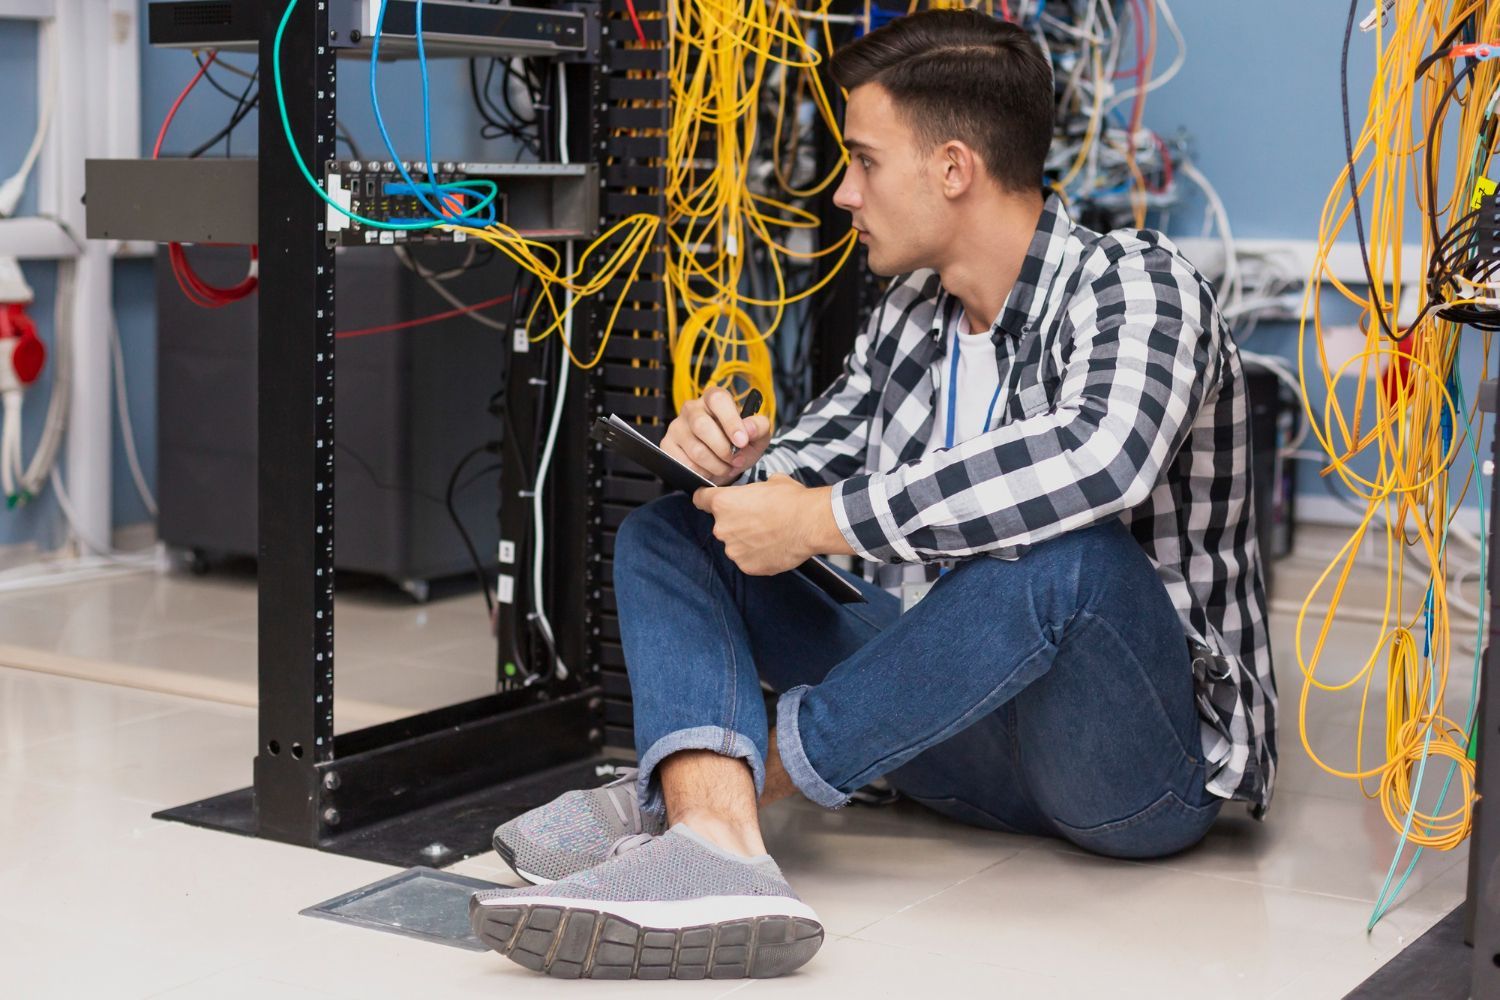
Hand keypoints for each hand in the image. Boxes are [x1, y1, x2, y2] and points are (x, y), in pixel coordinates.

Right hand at [662, 386, 772, 486]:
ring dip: (715, 465)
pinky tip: (709, 471)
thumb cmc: (740, 443)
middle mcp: (691, 408)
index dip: (730, 421)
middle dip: (723, 449)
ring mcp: (676, 427)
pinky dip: (701, 473)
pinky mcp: (668, 445)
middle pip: (702, 426)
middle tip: (735, 460)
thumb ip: (759, 427)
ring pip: (695, 450)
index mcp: (714, 398)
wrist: (725, 461)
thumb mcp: (757, 435)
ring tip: (725, 468)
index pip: (718, 400)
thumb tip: (748, 429)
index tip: (742, 441)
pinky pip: (684, 464)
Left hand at [693, 475, 850, 574]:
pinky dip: (757, 555)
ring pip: (735, 544)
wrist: (810, 524)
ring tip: (770, 535)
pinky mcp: (747, 566)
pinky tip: (773, 547)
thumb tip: (761, 491)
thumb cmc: (792, 501)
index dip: (707, 499)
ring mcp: (733, 550)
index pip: (700, 499)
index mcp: (723, 502)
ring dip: (747, 541)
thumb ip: (755, 490)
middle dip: (736, 522)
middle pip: (721, 524)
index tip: (711, 501)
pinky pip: (747, 559)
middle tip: (759, 520)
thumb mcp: (771, 482)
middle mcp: (722, 528)